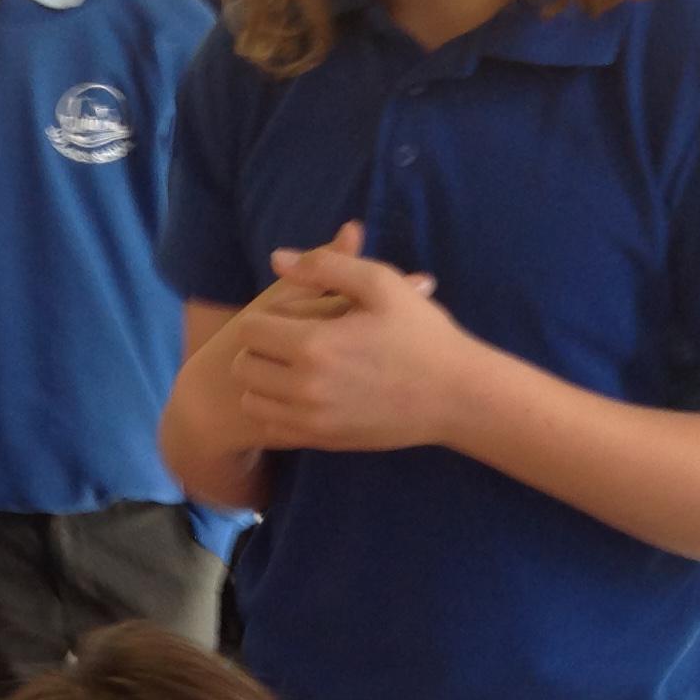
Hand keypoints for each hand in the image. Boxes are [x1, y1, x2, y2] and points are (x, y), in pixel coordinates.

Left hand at [228, 229, 463, 453]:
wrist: (455, 396)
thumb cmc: (421, 334)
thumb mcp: (380, 283)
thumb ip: (325, 265)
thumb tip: (277, 258)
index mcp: (314, 345)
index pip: (250, 330)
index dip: (266, 317)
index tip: (293, 315)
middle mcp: (305, 388)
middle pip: (244, 366)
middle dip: (260, 348)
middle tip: (291, 340)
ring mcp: (312, 420)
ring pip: (253, 399)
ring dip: (264, 380)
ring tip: (295, 366)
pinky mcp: (322, 441)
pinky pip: (273, 426)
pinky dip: (278, 408)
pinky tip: (305, 393)